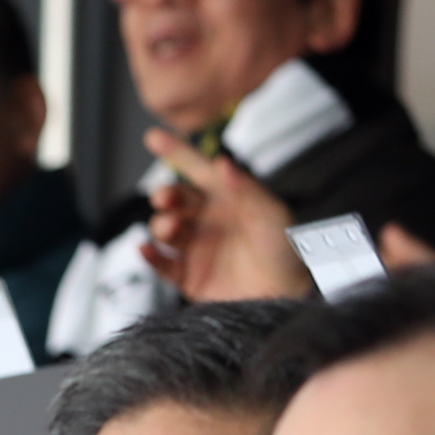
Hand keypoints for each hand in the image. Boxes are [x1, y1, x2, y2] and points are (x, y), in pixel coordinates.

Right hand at [140, 130, 313, 302]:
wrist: (287, 297)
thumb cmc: (287, 252)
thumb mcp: (273, 213)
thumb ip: (247, 188)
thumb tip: (221, 162)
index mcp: (227, 198)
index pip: (197, 169)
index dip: (176, 152)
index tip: (153, 137)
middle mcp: (208, 220)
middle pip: (175, 200)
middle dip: (166, 195)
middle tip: (166, 198)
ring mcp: (197, 248)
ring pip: (165, 229)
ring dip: (162, 224)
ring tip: (172, 228)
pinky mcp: (189, 277)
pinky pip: (162, 265)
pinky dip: (150, 257)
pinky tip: (146, 248)